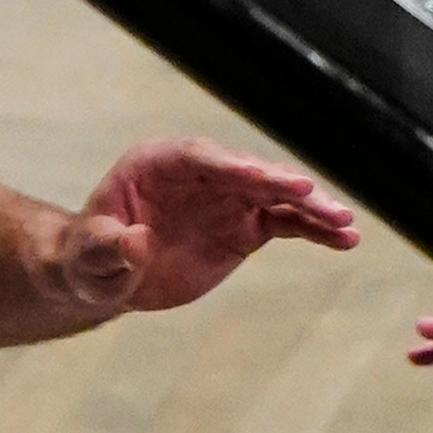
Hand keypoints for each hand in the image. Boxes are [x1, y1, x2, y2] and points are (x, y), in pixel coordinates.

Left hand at [58, 139, 360, 314]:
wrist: (106, 275)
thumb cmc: (88, 260)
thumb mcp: (86, 259)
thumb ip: (104, 248)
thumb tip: (131, 241)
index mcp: (158, 163)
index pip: (200, 157)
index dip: (232, 166)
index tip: (262, 177)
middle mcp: (202, 173)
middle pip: (249, 172)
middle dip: (283, 185)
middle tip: (314, 197)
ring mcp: (229, 198)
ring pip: (278, 196)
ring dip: (312, 208)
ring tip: (346, 224)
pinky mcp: (246, 225)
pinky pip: (287, 222)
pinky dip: (315, 230)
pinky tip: (344, 240)